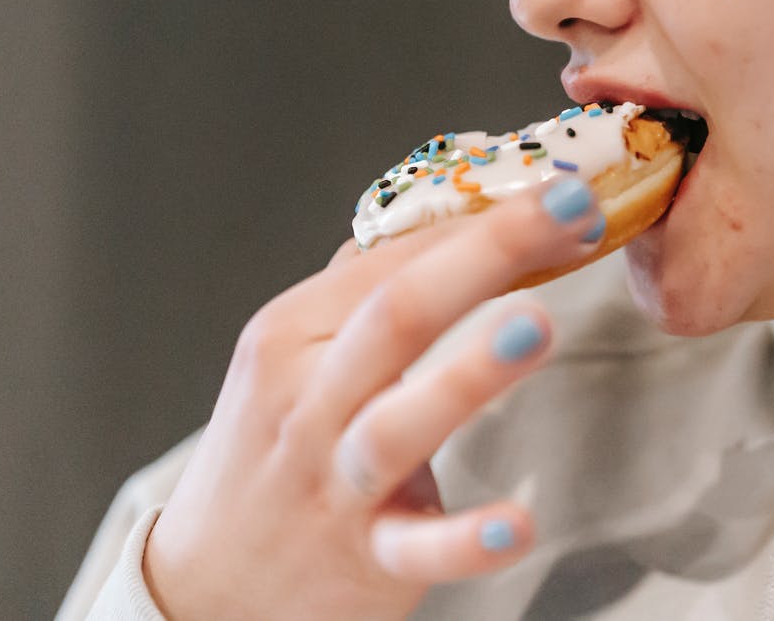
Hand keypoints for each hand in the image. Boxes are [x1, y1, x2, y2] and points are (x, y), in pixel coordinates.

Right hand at [142, 178, 607, 620]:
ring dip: (470, 373)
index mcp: (295, 334)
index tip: (563, 192)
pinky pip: (418, 547)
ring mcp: (336, 483)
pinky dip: (467, 538)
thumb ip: (366, 291)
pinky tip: (517, 523)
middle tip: (567, 207)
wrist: (206, 588)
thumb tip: (453, 216)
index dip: (484, 223)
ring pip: (398, 422)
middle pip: (398, 314)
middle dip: (487, 253)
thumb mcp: (297, 358)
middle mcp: (309, 401)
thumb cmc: (273, 455)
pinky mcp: (365, 558)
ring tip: (539, 324)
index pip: (396, 261)